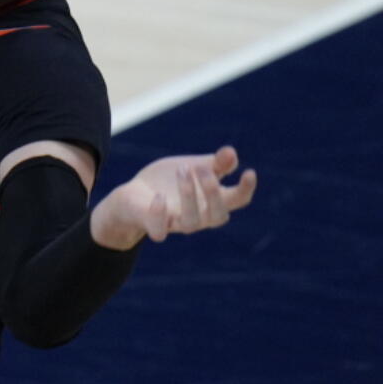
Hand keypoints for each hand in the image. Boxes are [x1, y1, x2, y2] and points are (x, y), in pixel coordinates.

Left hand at [91, 146, 256, 248]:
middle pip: (218, 216)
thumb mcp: (194, 166)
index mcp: (211, 201)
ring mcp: (175, 223)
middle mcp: (198, 216)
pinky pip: (159, 230)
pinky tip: (159, 196)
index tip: (249, 173)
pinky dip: (160, 214)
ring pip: (191, 222)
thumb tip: (231, 153)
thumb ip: (214, 163)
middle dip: (214, 193)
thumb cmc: (169, 182)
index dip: (246, 190)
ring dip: (189, 196)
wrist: (133, 195)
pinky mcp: (153, 225)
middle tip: (203, 169)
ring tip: (182, 170)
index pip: (237, 201)